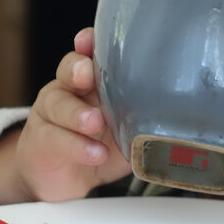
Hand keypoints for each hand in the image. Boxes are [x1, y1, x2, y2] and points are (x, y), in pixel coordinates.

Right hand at [0, 28, 131, 203]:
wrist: (68, 182)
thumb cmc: (102, 147)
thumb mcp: (129, 130)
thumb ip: (146, 119)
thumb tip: (183, 121)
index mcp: (94, 82)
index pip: (90, 53)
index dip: (88, 43)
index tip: (88, 40)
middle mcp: (69, 90)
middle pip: (69, 69)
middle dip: (78, 69)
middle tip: (88, 76)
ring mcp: (51, 113)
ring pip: (58, 104)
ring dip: (77, 113)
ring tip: (95, 123)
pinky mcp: (41, 139)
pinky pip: (54, 138)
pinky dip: (76, 146)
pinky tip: (95, 153)